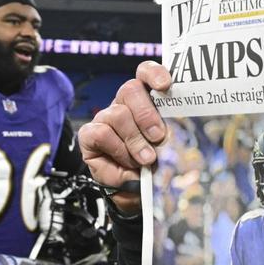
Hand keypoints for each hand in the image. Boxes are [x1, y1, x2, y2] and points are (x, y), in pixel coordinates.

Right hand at [78, 61, 170, 213]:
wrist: (134, 191)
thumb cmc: (156, 164)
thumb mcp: (170, 149)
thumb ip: (174, 137)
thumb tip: (174, 136)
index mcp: (147, 100)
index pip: (145, 73)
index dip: (154, 73)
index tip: (165, 85)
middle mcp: (124, 104)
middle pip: (130, 89)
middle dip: (146, 114)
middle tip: (159, 137)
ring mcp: (105, 118)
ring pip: (117, 115)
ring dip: (134, 141)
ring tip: (146, 160)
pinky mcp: (89, 135)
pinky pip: (101, 134)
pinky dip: (118, 153)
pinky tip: (128, 167)